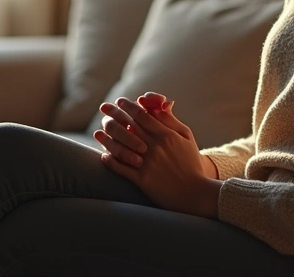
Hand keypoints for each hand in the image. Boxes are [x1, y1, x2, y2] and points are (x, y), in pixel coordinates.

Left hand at [96, 92, 217, 178]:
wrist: (195, 193)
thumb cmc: (191, 163)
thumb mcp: (186, 137)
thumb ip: (171, 121)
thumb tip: (159, 105)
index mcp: (166, 135)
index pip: (142, 115)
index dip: (129, 106)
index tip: (120, 101)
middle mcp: (154, 147)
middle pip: (129, 126)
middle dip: (114, 114)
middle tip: (104, 107)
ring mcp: (147, 164)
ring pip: (121, 147)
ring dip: (107, 138)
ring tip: (98, 132)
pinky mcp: (142, 180)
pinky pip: (122, 169)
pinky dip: (111, 162)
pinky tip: (104, 155)